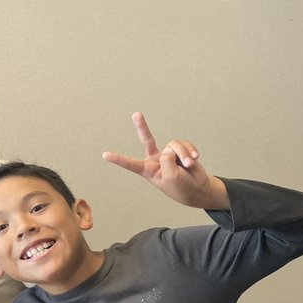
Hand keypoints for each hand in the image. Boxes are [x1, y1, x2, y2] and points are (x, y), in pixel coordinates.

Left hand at [102, 112, 228, 209]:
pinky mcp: (180, 149)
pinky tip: (195, 158)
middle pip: (146, 139)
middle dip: (142, 126)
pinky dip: (190, 151)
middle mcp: (155, 159)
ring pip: (173, 144)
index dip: (118, 159)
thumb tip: (169, 147)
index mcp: (147, 170)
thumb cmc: (181, 187)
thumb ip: (167, 160)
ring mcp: (168, 153)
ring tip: (189, 164)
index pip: (131, 164)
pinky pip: (184, 144)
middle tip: (136, 114)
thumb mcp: (171, 177)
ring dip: (184, 154)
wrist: (198, 188)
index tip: (105, 155)